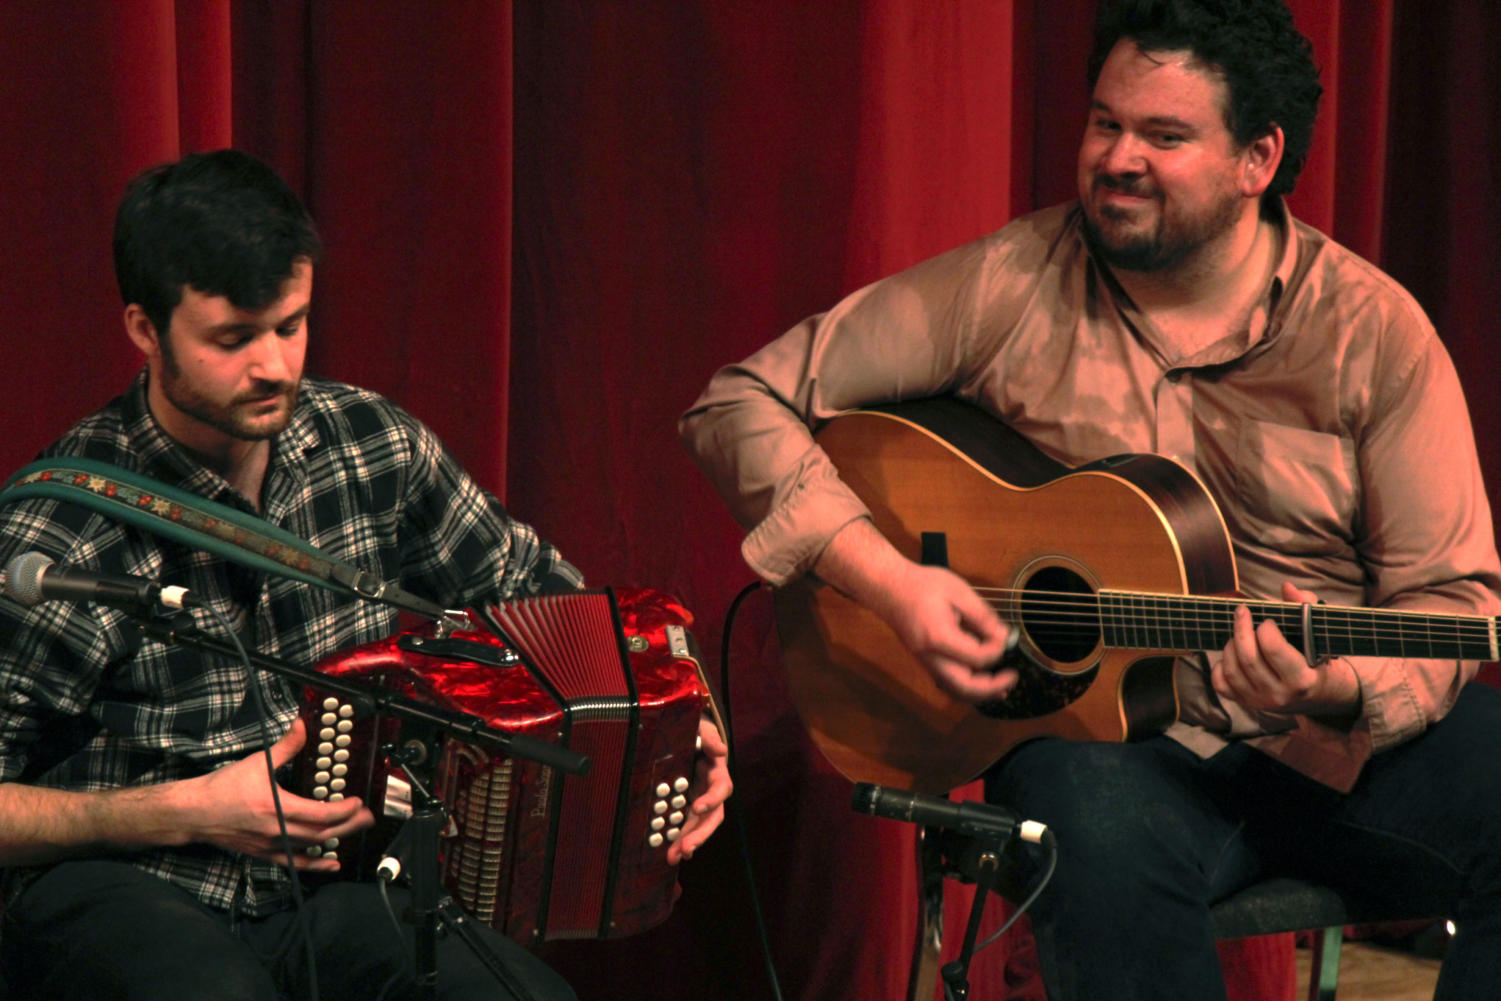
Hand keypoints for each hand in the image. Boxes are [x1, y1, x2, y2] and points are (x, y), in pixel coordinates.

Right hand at [176, 717, 374, 871]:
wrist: (194, 812)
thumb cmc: (223, 788)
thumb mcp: (258, 762)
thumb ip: (286, 746)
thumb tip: (302, 725)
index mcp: (276, 807)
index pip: (320, 814)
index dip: (345, 810)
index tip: (358, 801)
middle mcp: (275, 830)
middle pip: (322, 833)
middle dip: (349, 825)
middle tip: (369, 817)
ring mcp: (269, 844)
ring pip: (311, 847)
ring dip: (337, 839)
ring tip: (357, 829)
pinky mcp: (263, 853)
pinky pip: (294, 863)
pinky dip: (315, 864)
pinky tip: (332, 863)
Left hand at [667, 715, 731, 863]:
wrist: (685, 734)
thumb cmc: (696, 730)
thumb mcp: (702, 727)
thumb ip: (709, 737)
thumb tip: (722, 751)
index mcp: (717, 772)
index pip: (720, 788)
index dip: (711, 799)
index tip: (697, 807)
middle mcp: (710, 791)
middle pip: (712, 817)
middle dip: (700, 835)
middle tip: (686, 850)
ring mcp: (698, 801)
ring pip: (698, 827)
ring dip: (688, 844)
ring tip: (673, 858)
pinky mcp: (685, 807)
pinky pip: (685, 827)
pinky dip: (678, 840)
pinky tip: (670, 854)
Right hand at [814, 518, 1014, 703]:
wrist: (887, 586)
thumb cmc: (920, 584)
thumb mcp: (958, 591)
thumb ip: (982, 616)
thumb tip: (1003, 636)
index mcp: (938, 637)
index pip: (978, 657)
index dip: (997, 648)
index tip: (1003, 633)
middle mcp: (929, 656)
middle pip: (965, 687)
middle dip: (991, 688)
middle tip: (1012, 678)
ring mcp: (924, 661)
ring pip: (955, 690)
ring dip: (980, 693)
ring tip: (1001, 689)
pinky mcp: (924, 659)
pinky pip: (947, 682)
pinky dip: (966, 686)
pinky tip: (980, 680)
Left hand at [1212, 581, 1360, 717]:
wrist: (1320, 695)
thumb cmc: (1317, 659)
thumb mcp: (1319, 635)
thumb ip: (1306, 607)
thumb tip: (1286, 587)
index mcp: (1303, 680)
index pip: (1273, 649)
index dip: (1265, 628)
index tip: (1268, 620)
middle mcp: (1280, 695)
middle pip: (1248, 659)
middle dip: (1241, 629)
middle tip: (1243, 612)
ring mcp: (1260, 702)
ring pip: (1232, 670)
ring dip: (1231, 645)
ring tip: (1239, 633)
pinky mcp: (1245, 703)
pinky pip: (1221, 684)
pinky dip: (1219, 666)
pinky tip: (1231, 654)